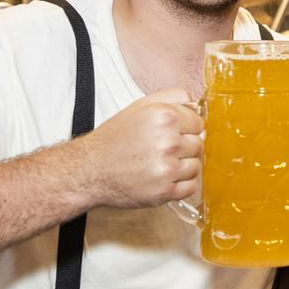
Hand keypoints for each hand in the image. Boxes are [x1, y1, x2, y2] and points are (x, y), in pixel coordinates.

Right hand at [77, 88, 204, 208]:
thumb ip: (172, 98)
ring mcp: (167, 168)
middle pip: (199, 144)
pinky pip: (191, 187)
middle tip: (161, 150)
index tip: (173, 134)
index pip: (199, 123)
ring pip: (196, 166)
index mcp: (164, 117)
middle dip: (184, 147)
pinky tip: (163, 178)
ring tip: (160, 164)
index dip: (187, 128)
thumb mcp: (140, 106)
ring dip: (182, 167)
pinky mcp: (164, 191)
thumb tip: (196, 103)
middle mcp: (168, 141)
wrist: (89, 170)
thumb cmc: (114, 139)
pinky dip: (180, 185)